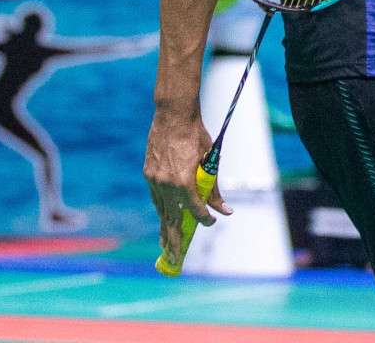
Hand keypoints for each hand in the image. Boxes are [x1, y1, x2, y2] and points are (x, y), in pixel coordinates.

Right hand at [145, 111, 230, 256]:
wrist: (173, 115)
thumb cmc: (195, 136)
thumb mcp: (210, 161)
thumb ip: (214, 188)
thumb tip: (225, 210)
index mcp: (184, 182)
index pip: (195, 210)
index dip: (204, 220)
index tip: (209, 223)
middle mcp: (167, 184)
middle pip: (172, 219)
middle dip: (175, 240)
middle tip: (176, 258)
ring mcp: (154, 179)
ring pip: (161, 210)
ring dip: (164, 228)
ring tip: (166, 246)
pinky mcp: (149, 174)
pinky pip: (156, 197)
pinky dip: (160, 209)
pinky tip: (163, 219)